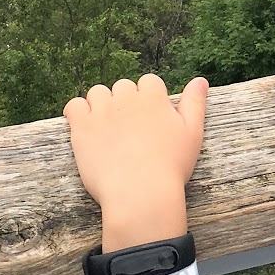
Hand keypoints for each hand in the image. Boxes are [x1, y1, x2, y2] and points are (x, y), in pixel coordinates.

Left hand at [63, 74, 208, 245]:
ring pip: (97, 93)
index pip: (148, 82)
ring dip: (101, 104)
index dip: (149, 99)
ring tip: (107, 129)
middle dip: (125, 102)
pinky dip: (77, 112)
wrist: (141, 194)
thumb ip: (195, 103)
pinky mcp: (82, 127)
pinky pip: (73, 106)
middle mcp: (126, 98)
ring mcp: (102, 111)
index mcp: (153, 97)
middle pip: (122, 87)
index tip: (149, 119)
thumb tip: (200, 79)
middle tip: (129, 129)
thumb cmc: (171, 167)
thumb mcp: (193, 134)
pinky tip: (85, 127)